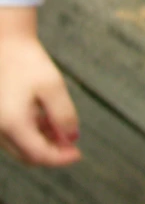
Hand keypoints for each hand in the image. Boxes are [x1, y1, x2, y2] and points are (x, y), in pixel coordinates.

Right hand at [0, 27, 80, 165]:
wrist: (5, 45)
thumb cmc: (29, 63)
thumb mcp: (53, 87)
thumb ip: (64, 115)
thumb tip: (72, 139)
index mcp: (12, 123)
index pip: (38, 155)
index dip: (61, 158)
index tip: (79, 153)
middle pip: (28, 155)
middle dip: (53, 152)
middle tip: (73, 142)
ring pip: (21, 146)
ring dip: (44, 142)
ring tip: (63, 126)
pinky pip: (15, 134)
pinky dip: (33, 132)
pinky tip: (49, 119)